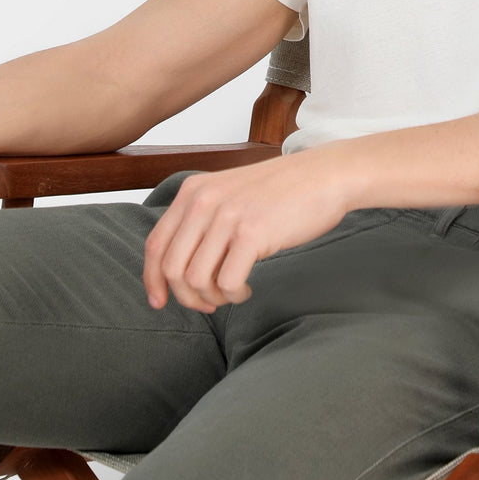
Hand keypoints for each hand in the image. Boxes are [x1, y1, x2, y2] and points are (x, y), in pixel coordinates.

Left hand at [142, 152, 350, 312]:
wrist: (326, 175)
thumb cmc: (284, 189)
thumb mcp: (230, 192)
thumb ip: (203, 218)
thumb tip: (179, 266)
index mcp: (193, 191)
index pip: (155, 244)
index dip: (152, 280)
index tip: (160, 302)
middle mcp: (204, 201)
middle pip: (171, 268)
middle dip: (186, 297)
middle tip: (209, 304)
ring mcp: (228, 216)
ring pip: (196, 280)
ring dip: (213, 298)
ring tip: (233, 293)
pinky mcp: (252, 233)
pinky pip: (228, 283)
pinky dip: (234, 296)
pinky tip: (247, 289)